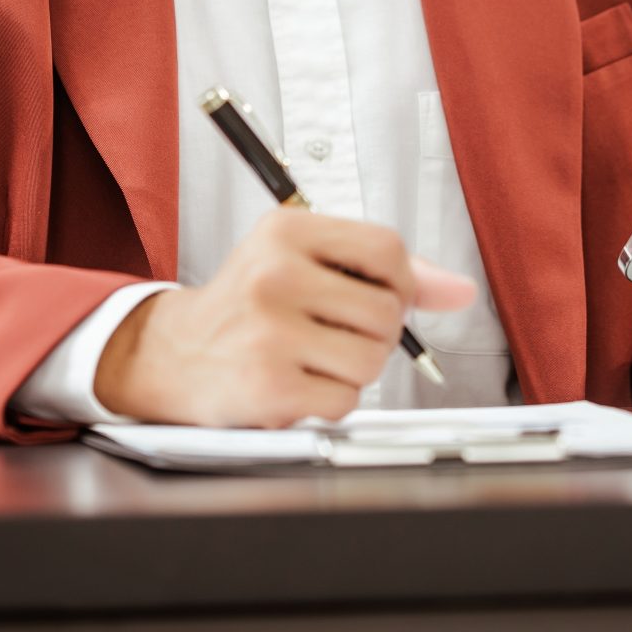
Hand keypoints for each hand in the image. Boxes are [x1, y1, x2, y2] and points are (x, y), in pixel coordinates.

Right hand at [93, 207, 475, 426]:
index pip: (387, 248)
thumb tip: (459, 290)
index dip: (400, 281)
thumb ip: (385, 271)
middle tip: (332, 333)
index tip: (378, 295)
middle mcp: (275, 273)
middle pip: (386, 309)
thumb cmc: (247, 305)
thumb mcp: (304, 262)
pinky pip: (345, 399)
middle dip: (376, 332)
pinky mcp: (268, 384)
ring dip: (355, 369)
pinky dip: (330, 400)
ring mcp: (270, 330)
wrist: (172, 354)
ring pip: (372, 357)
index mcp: (287, 230)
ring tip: (314, 359)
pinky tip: (296, 383)